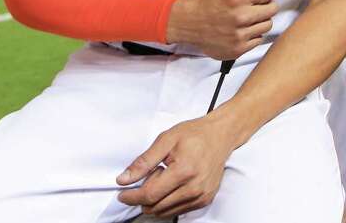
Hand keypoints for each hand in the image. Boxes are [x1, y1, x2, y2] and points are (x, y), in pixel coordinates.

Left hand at [115, 112, 243, 216]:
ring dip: (156, 199)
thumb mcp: (166, 140)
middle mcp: (194, 187)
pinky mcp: (205, 200)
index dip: (131, 197)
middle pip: (155, 206)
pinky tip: (173, 184)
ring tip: (164, 178)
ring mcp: (201, 196)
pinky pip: (177, 210)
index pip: (149, 195)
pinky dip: (167, 202)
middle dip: (145, 195)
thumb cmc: (196, 134)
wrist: (222, 135)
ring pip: (164, 211)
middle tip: (152, 174)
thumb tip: (123, 179)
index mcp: (184, 171)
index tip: (122, 194)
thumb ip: (143, 162)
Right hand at [166, 0, 279, 59]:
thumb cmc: (209, 1)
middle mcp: (240, 16)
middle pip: (273, 9)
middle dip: (265, 5)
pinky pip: (259, 40)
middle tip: (254, 6)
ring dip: (260, 20)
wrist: (190, 22)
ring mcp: (239, 35)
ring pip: (268, 25)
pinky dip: (252, 35)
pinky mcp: (238, 49)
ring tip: (247, 18)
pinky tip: (241, 29)